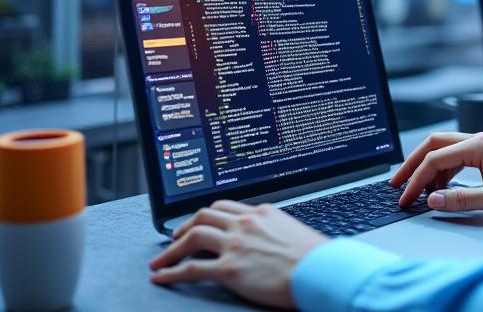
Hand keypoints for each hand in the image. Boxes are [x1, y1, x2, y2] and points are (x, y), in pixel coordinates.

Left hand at [149, 199, 328, 308]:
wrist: (320, 270)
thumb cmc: (315, 256)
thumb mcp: (294, 231)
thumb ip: (275, 230)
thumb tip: (270, 239)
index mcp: (261, 212)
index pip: (225, 206)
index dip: (207, 213)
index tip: (200, 220)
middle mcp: (245, 223)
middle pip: (204, 216)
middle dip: (185, 226)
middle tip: (176, 237)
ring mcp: (235, 245)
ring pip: (192, 237)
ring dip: (171, 249)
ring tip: (161, 259)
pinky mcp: (229, 269)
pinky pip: (191, 269)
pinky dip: (171, 272)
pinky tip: (162, 277)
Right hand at [390, 132, 482, 214]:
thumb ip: (460, 199)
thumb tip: (432, 200)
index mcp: (477, 145)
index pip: (434, 159)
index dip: (415, 180)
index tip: (405, 198)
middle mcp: (477, 140)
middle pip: (433, 145)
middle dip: (413, 164)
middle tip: (397, 184)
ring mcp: (482, 146)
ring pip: (444, 150)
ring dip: (428, 169)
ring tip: (419, 191)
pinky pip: (456, 158)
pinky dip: (443, 171)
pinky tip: (442, 189)